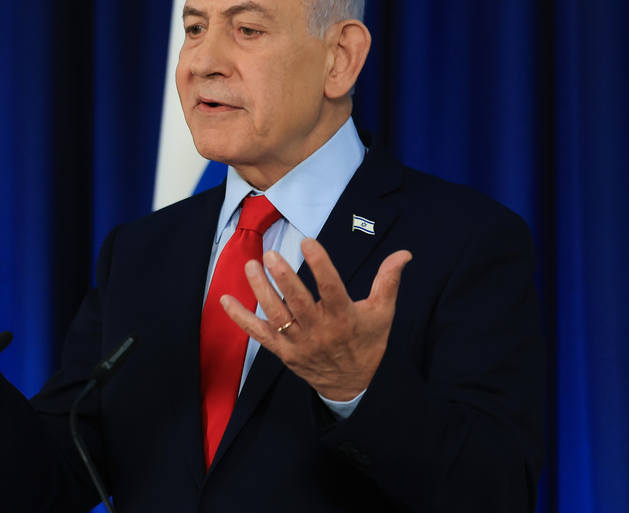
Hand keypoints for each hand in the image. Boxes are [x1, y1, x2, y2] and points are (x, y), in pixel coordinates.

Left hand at [221, 238, 411, 400]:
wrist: (355, 386)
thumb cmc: (368, 343)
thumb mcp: (382, 314)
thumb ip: (388, 281)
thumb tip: (404, 253)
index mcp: (344, 319)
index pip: (331, 289)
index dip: (320, 265)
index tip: (308, 242)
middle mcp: (319, 332)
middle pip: (299, 304)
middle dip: (284, 279)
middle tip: (271, 255)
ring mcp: (298, 344)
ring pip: (276, 316)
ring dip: (261, 292)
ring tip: (251, 266)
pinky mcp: (283, 352)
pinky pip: (258, 334)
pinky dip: (240, 318)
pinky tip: (225, 299)